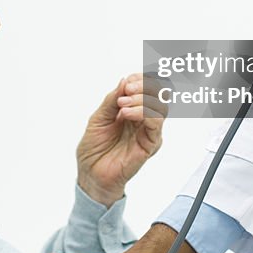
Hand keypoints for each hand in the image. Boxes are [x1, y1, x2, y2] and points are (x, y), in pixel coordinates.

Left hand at [76, 74, 165, 205]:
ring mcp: (148, 131)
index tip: (128, 81)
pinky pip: (157, 124)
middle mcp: (143, 119)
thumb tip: (125, 80)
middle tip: (127, 89)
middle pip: (159, 93)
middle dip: (145, 85)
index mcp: (132, 109)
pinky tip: (127, 115)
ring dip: (143, 99)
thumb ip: (112, 99)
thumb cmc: (94, 149)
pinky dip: (144, 113)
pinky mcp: (150, 144)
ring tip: (123, 105)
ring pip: (161, 106)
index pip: (148, 88)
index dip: (141, 79)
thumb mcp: (98, 117)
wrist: (91, 173)